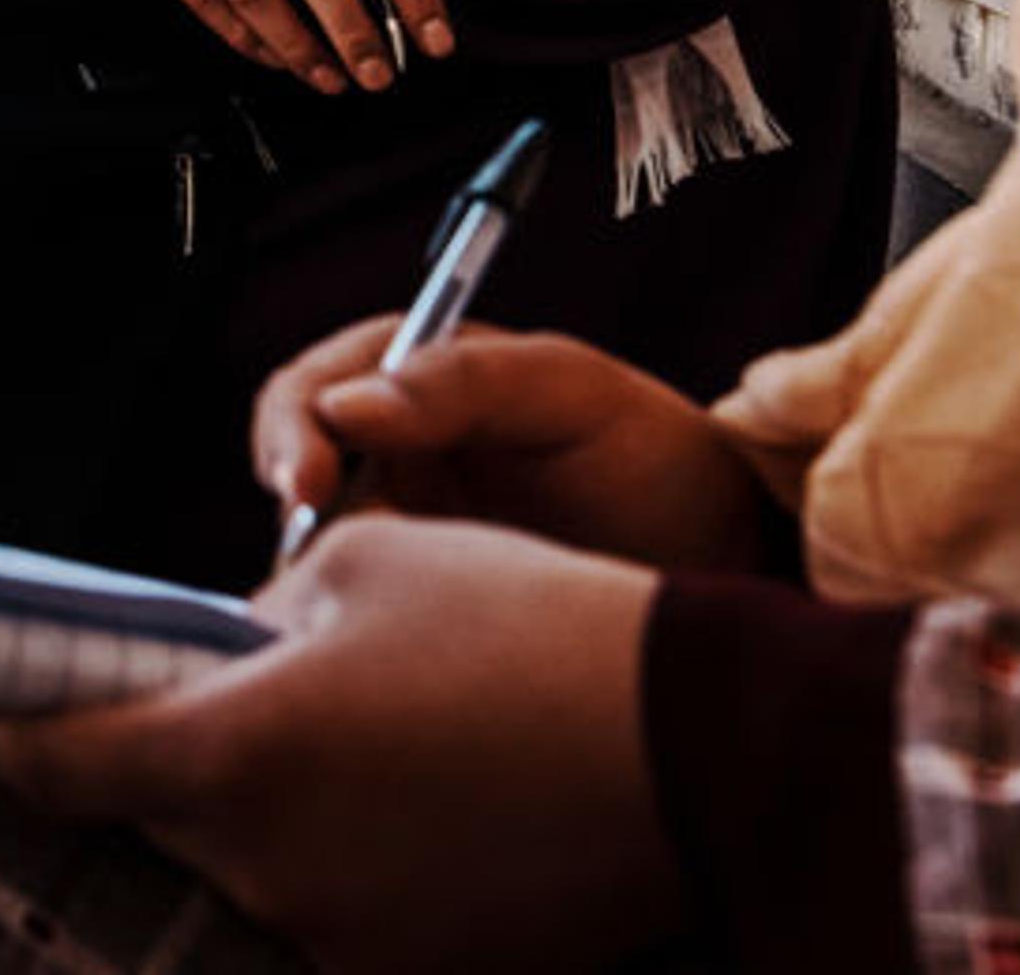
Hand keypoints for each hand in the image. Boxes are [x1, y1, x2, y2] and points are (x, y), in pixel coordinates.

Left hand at [0, 519, 681, 973]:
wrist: (713, 747)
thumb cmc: (532, 628)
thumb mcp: (366, 561)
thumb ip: (251, 615)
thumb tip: (211, 652)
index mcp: (231, 757)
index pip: (54, 763)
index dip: (18, 722)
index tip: (12, 695)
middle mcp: (269, 869)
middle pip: (152, 815)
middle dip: (166, 753)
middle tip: (220, 689)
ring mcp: (344, 939)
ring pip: (246, 864)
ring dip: (265, 806)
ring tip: (356, 736)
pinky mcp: (420, 974)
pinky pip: (334, 908)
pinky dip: (345, 856)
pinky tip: (414, 799)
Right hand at [253, 316, 780, 573]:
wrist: (729, 569)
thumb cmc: (659, 464)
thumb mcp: (574, 395)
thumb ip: (463, 380)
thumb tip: (348, 405)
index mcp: (417, 378)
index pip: (314, 387)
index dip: (295, 430)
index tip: (307, 485)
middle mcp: (391, 449)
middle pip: (291, 462)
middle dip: (292, 500)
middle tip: (309, 549)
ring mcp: (400, 527)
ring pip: (309, 544)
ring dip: (311, 570)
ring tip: (340, 600)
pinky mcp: (416, 599)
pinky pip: (350, 607)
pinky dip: (341, 621)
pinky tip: (366, 640)